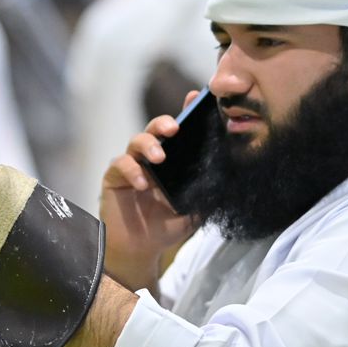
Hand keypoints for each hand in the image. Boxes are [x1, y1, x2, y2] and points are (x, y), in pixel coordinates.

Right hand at [100, 96, 201, 289]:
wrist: (143, 249)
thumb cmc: (168, 225)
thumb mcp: (196, 208)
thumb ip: (209, 190)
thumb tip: (233, 176)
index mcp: (173, 159)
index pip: (180, 131)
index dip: (186, 111)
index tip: (194, 97)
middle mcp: (151, 156)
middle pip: (155, 129)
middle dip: (164, 123)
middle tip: (174, 127)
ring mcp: (132, 165)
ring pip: (136, 142)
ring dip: (148, 145)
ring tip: (159, 157)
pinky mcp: (114, 177)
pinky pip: (120, 165)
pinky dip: (131, 170)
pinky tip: (142, 183)